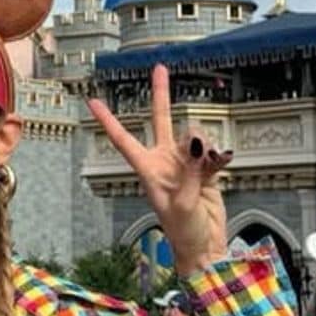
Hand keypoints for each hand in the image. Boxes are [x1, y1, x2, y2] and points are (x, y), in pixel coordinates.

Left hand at [86, 64, 229, 273]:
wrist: (205, 247)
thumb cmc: (184, 233)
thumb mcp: (182, 205)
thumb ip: (192, 172)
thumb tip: (199, 145)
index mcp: (147, 170)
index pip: (123, 140)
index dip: (108, 120)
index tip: (92, 101)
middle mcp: (165, 161)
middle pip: (161, 120)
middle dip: (161, 94)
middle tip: (160, 67)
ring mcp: (186, 163)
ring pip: (195, 135)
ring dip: (205, 144)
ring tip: (211, 161)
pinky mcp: (207, 169)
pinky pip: (213, 151)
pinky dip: (219, 156)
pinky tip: (223, 163)